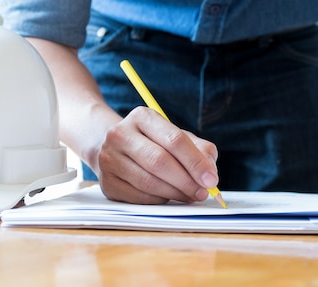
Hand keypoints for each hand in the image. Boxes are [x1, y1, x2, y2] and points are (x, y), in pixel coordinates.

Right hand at [97, 106, 218, 203]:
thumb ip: (200, 149)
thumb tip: (210, 173)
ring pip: (148, 182)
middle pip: (160, 162)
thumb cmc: (154, 142)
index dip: (196, 162)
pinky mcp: (106, 182)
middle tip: (203, 192)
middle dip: (187, 181)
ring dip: (175, 194)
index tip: (211, 179)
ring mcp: (109, 159)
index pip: (174, 140)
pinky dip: (159, 200)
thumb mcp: (177, 136)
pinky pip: (138, 197)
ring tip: (190, 196)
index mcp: (142, 117)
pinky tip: (169, 197)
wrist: (113, 146)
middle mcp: (121, 135)